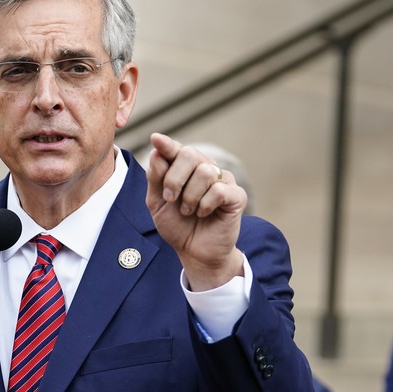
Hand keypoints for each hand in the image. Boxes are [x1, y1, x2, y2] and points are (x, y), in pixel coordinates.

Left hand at [145, 133, 246, 290]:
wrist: (194, 252)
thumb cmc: (177, 225)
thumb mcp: (157, 203)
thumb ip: (155, 178)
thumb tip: (156, 152)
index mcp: (185, 168)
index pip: (176, 149)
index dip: (167, 144)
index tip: (156, 139)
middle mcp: (205, 169)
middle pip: (190, 154)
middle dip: (174, 178)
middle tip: (171, 198)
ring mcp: (223, 181)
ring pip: (205, 172)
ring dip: (190, 196)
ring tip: (188, 210)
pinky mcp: (237, 195)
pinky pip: (219, 190)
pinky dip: (206, 204)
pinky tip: (204, 213)